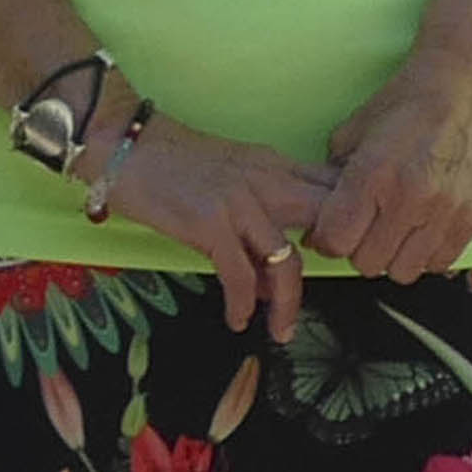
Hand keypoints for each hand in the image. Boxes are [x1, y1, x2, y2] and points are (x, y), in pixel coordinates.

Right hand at [96, 114, 332, 342]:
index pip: (333, 188)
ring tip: (282, 329)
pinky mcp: (208, 223)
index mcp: (273, 164)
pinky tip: (238, 319)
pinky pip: (239, 276)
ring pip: (287, 260)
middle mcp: (265, 179)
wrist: (122, 142)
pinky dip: (243, 304)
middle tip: (324, 291)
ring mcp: (238, 201)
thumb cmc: (169, 160)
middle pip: (327, 221)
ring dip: (288, 303)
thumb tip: (272, 270)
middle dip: (336, 260)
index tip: (343, 255)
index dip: (350, 222)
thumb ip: (259, 209)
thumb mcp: (229, 172)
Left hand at [311, 35, 471, 282]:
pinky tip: (419, 228)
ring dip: (392, 256)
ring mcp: (444, 212)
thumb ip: (330, 181)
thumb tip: (317, 225)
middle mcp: (410, 198)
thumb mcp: (350, 133)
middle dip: (358, 247)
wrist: (461, 89)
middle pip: (367, 263)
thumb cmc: (404, 105)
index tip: (331, 230)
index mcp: (374, 174)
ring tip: (393, 228)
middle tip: (364, 225)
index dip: (327, 239)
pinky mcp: (470, 220)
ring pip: (402, 271)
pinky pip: (436, 264)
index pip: (336, 242)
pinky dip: (424, 253)